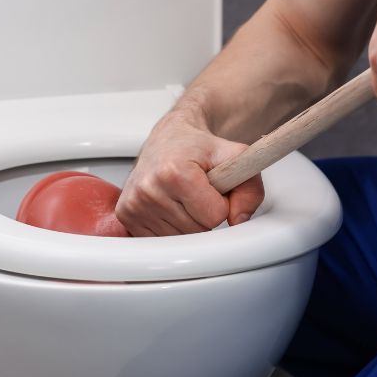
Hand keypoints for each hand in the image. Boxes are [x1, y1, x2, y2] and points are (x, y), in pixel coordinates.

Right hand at [115, 113, 264, 236]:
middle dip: (204, 213)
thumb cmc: (198, 147)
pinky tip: (169, 204)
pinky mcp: (126, 214)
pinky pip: (162, 239)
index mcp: (175, 173)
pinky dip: (171, 226)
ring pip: (180, 238)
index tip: (212, 186)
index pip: (215, 216)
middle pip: (197, 230)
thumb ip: (250, 189)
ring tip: (183, 196)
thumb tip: (239, 220)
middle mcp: (149, 188)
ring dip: (188, 221)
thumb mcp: (235, 157)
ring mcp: (135, 203)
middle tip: (197, 190)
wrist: (170, 137)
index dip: (221, 203)